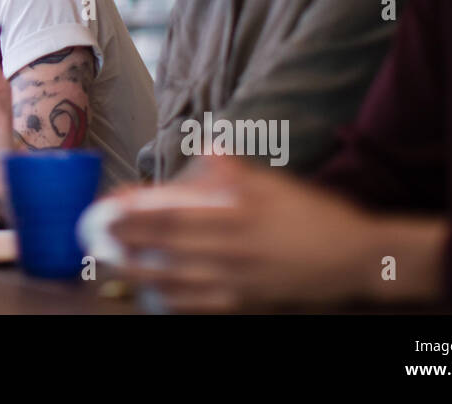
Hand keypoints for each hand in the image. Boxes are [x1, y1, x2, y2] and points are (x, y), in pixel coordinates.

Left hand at [108, 156, 394, 311]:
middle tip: (95, 233)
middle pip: (167, 245)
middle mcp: (232, 248)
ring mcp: (238, 278)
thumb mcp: (277, 183)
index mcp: (238, 213)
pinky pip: (200, 304)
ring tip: (112, 261)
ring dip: (139, 270)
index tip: (110, 205)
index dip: (137, 211)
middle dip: (127, 240)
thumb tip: (209, 147)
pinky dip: (171, 299)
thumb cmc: (315, 215)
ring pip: (176, 277)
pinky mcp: (246, 300)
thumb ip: (237, 170)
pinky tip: (152, 293)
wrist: (357, 258)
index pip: (174, 212)